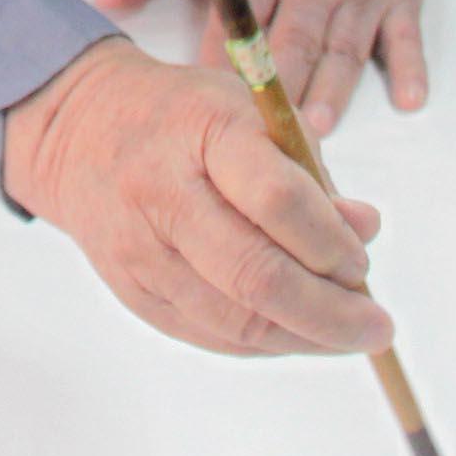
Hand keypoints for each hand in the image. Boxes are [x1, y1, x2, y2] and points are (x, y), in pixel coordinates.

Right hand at [2, 36, 390, 357]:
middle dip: (330, 314)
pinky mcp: (131, 290)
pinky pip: (209, 335)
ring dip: (302, 337)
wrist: (80, 130)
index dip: (331, 244)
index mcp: (203, 131)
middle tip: (375, 328)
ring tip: (343, 334)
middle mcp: (163, 193)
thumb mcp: (252, 113)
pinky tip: (294, 332)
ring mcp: (140, 249)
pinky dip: (263, 342)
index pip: (277, 200)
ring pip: (234, 321)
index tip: (361, 262)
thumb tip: (363, 235)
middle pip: (255, 276)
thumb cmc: (184, 116)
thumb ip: (310, 173)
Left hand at [96, 0, 428, 135]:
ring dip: (335, 87)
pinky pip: (405, 34)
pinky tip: (410, 100)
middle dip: (282, 87)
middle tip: (269, 138)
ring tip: (320, 128)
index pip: (236, 19)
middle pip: (293, 40)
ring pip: (343, 45)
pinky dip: (410, 66)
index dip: (222, 64)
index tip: (206, 105)